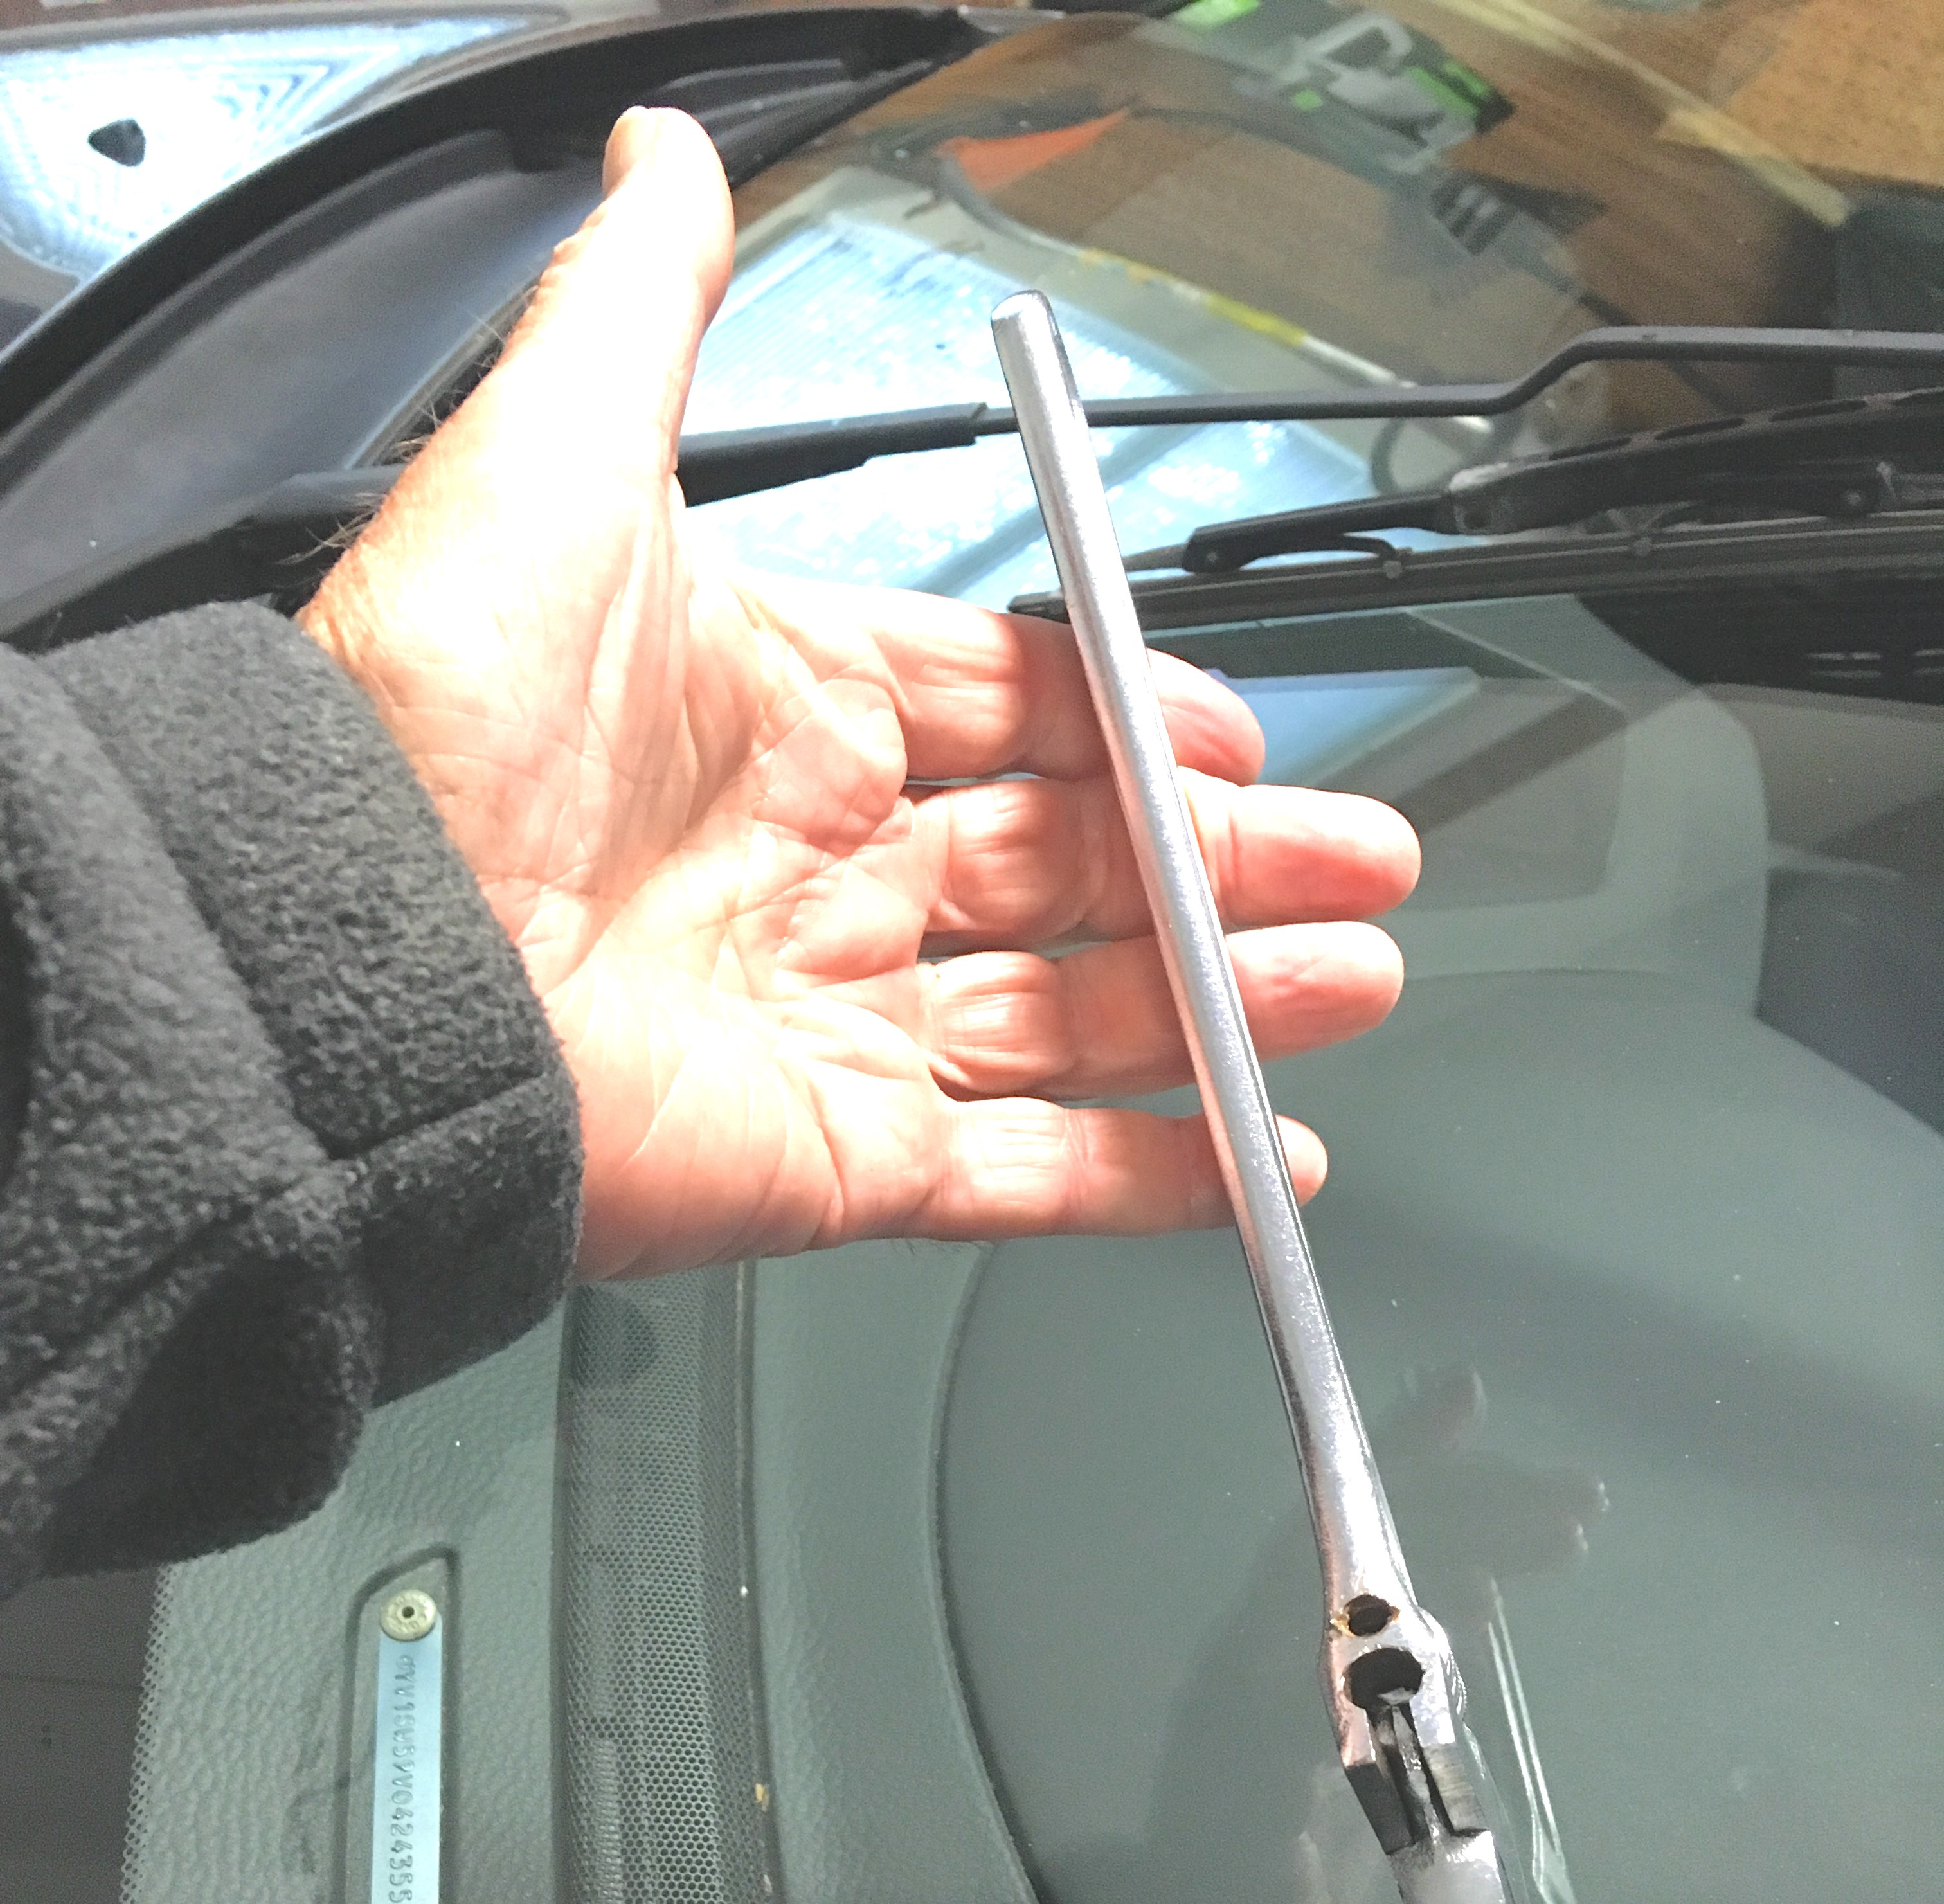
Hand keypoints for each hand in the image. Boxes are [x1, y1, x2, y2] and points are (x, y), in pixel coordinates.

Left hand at [302, 108, 1418, 1278]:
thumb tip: (668, 156)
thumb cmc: (441, 718)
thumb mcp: (559, 455)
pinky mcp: (835, 1157)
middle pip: (1074, 866)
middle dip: (1226, 864)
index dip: (1131, 720)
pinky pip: (1020, 1171)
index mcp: (783, 714)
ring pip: (1075, 1016)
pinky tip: (1251, 1155)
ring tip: (1348, 982)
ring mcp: (833, 1020)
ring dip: (1222, 1007)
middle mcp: (816, 870)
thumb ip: (644, 308)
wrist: (361, 958)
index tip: (1234, 732)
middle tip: (1354, 862)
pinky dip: (1147, 1173)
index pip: (1005, 712)